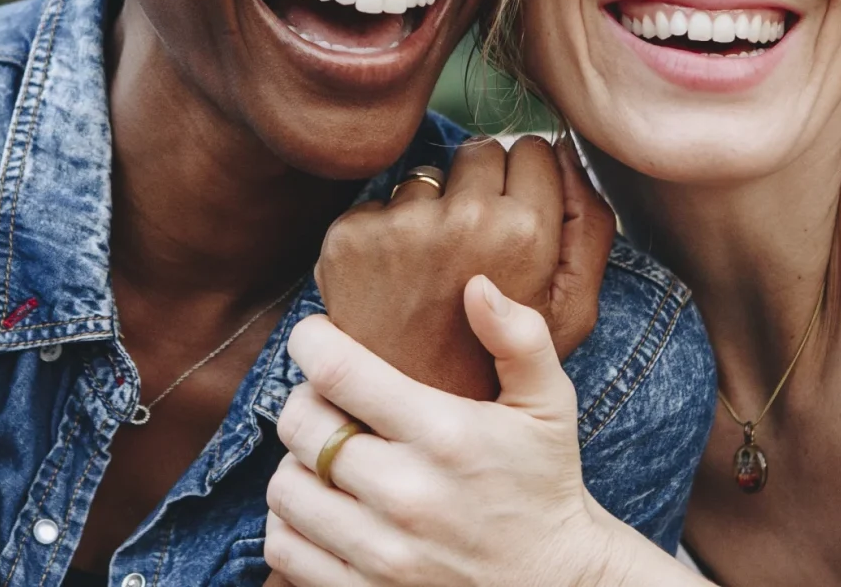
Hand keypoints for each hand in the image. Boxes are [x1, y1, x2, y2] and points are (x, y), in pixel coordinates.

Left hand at [267, 280, 625, 586]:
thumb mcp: (548, 403)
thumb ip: (519, 336)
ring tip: (330, 449)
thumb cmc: (545, 482)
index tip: (315, 334)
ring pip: (285, 487)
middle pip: (301, 426)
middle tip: (328, 394)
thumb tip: (476, 285)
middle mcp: (406, 495)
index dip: (311, 342)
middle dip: (304, 397)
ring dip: (296, 460)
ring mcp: (380, 553)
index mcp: (445, 435)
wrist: (555, 585)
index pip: (340, 374)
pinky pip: (285, 547)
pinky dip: (291, 519)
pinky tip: (326, 501)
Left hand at [316, 136, 614, 398]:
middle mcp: (463, 219)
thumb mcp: (571, 312)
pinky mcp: (350, 239)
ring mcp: (401, 226)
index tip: (516, 218)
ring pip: (427, 174)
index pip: (531, 148)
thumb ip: (590, 226)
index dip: (528, 181)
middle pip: (479, 150)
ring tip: (432, 274)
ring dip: (430, 208)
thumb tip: (565, 151)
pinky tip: (394, 284)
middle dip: (481, 186)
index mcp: (525, 232)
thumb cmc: (499, 367)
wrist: (411, 430)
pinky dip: (384, 234)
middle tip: (474, 249)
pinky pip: (378, 203)